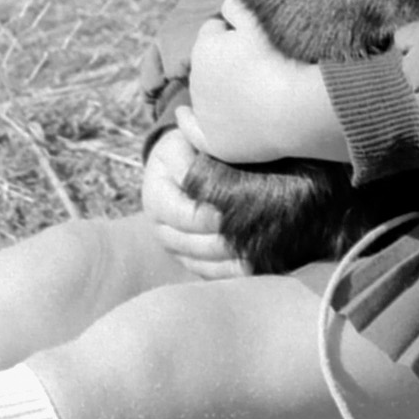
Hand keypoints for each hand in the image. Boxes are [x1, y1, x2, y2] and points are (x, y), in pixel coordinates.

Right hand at [141, 121, 246, 280]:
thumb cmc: (187, 149)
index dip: (211, 218)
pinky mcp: (191, 260)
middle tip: (258, 236)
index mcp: (156, 198)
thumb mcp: (183, 144)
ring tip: (261, 252)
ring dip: (232, 261)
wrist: (180, 164)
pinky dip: (233, 273)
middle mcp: (162, 229)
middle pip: (194, 245)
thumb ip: (192, 161)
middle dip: (226, 243)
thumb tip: (204, 180)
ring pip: (203, 265)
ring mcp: (176, 248)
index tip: (237, 213)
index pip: (185, 216)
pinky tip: (257, 264)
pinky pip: (211, 274)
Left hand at [185, 8, 348, 165]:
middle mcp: (196, 80)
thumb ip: (236, 6)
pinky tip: (183, 113)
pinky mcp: (213, 140)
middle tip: (254, 66)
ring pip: (203, 93)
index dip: (230, 32)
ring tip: (247, 91)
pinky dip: (186, 121)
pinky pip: (192, 129)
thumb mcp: (256, 23)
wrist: (292, 109)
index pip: (212, 30)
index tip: (250, 39)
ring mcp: (204, 112)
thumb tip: (226, 3)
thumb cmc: (277, 61)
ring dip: (216, 89)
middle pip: (206, 63)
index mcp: (204, 48)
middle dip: (222, 61)